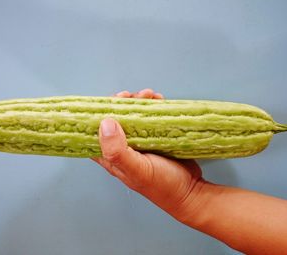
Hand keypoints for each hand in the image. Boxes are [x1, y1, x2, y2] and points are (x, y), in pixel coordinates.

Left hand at [92, 89, 204, 222]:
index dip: (97, 114)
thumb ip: (118, 150)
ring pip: (133, 116)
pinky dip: (153, 107)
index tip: (109, 101)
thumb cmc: (163, 185)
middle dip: (122, 104)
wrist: (191, 191)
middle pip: (115, 120)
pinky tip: (159, 101)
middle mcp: (123, 148)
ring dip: (139, 102)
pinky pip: (150, 118)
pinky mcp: (155, 138)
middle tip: (132, 95)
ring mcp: (140, 142)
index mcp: (112, 156)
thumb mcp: (138, 169)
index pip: (94, 132)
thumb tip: (105, 123)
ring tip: (150, 95)